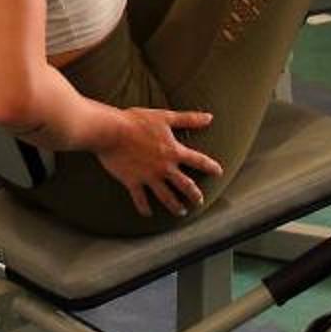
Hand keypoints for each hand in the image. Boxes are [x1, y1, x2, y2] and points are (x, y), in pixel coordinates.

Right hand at [95, 106, 221, 218]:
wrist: (112, 131)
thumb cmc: (137, 121)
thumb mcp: (165, 116)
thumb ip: (188, 119)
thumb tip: (209, 117)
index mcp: (173, 151)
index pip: (198, 161)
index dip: (210, 166)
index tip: (218, 172)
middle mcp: (164, 167)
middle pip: (185, 185)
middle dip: (194, 195)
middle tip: (199, 201)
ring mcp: (149, 177)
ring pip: (166, 197)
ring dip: (175, 206)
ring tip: (181, 212)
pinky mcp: (133, 182)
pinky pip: (141, 199)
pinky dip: (144, 208)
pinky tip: (148, 214)